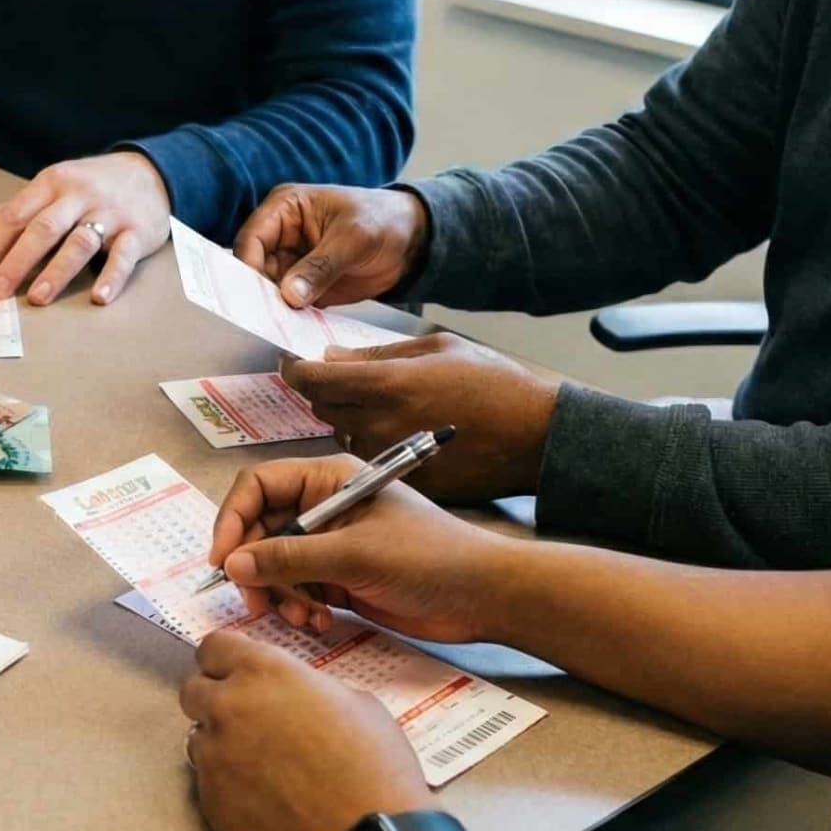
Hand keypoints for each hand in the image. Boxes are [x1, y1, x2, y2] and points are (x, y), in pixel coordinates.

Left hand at [0, 151, 169, 305]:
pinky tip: (99, 297)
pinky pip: (124, 256)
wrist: (150, 173)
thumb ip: (8, 214)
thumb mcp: (49, 191)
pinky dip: (112, 278)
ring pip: (80, 242)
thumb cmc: (90, 187)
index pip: (15, 214)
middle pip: (43, 229)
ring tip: (38, 299)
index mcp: (52, 184)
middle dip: (17, 261)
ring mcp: (110, 213)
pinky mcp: (137, 231)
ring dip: (57, 272)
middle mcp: (79, 196)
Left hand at [182, 631, 434, 830]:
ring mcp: (213, 758)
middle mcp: (227, 708)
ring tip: (262, 763)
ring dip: (221, 743)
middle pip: (193, 690)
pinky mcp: (210, 802)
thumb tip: (292, 697)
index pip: (212, 647)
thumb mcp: (354, 702)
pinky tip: (264, 797)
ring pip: (198, 738)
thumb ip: (305, 689)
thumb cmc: (376, 766)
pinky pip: (207, 781)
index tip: (240, 672)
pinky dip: (228, 783)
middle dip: (216, 698)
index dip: (227, 660)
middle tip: (249, 717)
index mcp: (263, 672)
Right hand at [208, 454, 513, 643]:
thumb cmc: (428, 557)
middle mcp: (323, 507)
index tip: (223, 560)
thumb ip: (290, 558)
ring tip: (300, 617)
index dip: (233, 519)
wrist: (482, 595)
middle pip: (260, 530)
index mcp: (328, 480)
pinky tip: (319, 623)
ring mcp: (332, 545)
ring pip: (275, 565)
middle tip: (257, 602)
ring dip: (278, 594)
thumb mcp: (355, 553)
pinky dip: (299, 608)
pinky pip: (299, 590)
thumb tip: (233, 564)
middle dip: (254, 567)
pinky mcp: (341, 578)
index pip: (258, 485)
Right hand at [235, 184, 428, 308]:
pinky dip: (291, 318)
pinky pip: (289, 305)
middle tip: (265, 317)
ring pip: (268, 290)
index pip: (251, 239)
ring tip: (280, 326)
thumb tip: (288, 294)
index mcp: (284, 208)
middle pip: (254, 268)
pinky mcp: (304, 287)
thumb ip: (320, 266)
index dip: (248, 266)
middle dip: (258, 292)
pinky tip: (295, 330)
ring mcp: (291, 263)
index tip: (253, 295)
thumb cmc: (383, 220)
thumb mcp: (353, 238)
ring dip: (274, 309)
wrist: (412, 242)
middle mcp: (281, 235)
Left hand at [279, 334, 564, 501]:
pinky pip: (368, 460)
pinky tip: (397, 431)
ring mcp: (390, 458)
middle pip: (321, 407)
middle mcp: (380, 425)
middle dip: (324, 391)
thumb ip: (376, 355)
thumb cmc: (494, 383)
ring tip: (379, 405)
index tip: (294, 363)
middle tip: (339, 378)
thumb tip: (330, 357)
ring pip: (343, 434)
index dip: (296, 369)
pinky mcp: (404, 482)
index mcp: (386, 385)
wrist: (536, 437)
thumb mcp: (437, 348)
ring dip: (348, 419)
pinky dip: (371, 444)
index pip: (313, 379)